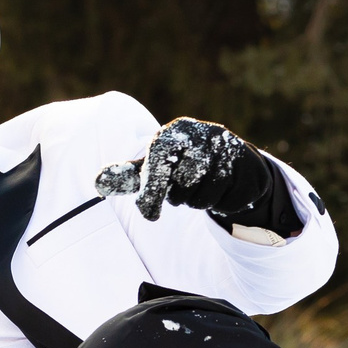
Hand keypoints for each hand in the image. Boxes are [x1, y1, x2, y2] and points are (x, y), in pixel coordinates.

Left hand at [96, 118, 299, 235]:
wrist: (232, 164)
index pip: (160, 160)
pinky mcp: (248, 168)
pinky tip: (218, 193)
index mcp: (178, 131)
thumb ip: (130, 176)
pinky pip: (225, 199)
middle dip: (177, 197)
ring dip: (196, 202)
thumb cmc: (185, 166)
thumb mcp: (157, 168)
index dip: (153, 191)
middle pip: (182, 181)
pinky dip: (217, 203)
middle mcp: (204, 134)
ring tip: (199, 191)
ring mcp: (229, 150)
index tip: (149, 216)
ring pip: (203, 194)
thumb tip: (99, 183)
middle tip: (179, 197)